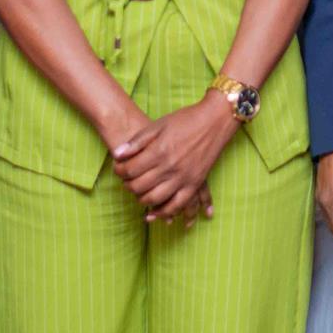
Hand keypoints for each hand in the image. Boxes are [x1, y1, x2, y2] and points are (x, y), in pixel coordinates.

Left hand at [111, 93, 238, 221]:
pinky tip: (155, 212)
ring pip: (155, 198)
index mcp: (159, 151)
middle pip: (139, 186)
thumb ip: (137, 141)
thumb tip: (117, 154)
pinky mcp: (195, 183)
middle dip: (127, 185)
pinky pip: (177, 205)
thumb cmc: (185, 120)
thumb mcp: (158, 125)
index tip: (118, 168)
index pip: (130, 170)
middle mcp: (170, 167)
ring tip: (138, 192)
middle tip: (125, 180)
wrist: (215, 120)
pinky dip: (164, 212)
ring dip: (141, 198)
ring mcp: (183, 177)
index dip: (120, 171)